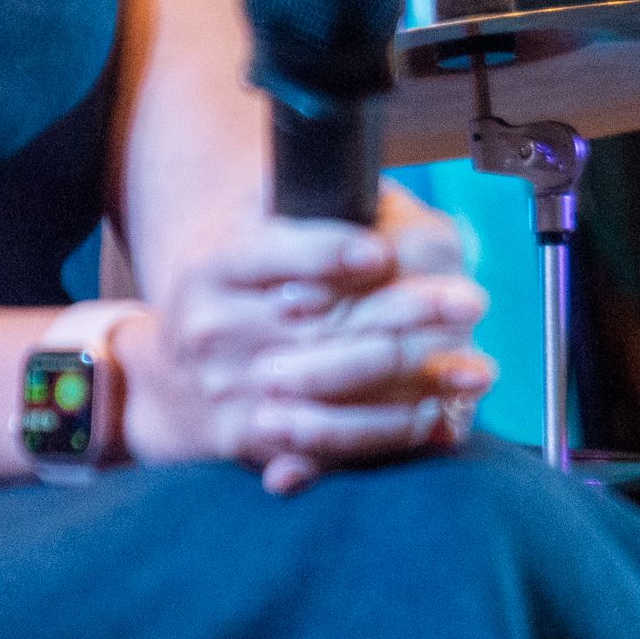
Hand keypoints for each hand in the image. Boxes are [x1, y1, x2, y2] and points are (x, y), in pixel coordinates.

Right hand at [140, 196, 497, 492]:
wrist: (163, 376)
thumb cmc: (233, 279)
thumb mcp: (250, 224)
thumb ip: (305, 200)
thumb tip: (371, 197)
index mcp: (214, 266)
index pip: (270, 253)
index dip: (328, 253)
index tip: (382, 252)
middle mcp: (216, 331)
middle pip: (323, 324)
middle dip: (409, 313)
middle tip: (472, 301)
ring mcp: (234, 390)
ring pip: (336, 389)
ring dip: (415, 380)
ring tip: (475, 368)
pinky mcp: (253, 440)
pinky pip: (331, 441)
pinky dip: (389, 430)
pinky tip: (438, 415)